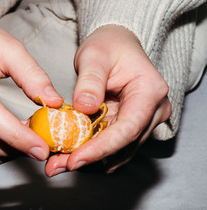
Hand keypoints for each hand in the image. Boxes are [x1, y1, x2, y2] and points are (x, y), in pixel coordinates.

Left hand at [45, 25, 171, 176]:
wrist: (117, 43)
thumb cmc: (109, 45)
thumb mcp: (95, 56)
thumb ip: (90, 81)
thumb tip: (84, 107)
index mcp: (150, 91)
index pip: (128, 128)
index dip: (101, 147)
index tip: (75, 159)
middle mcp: (153, 111)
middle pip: (122, 144)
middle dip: (88, 157)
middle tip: (56, 166)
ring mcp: (143, 121)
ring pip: (116, 149)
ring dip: (87, 158)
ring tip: (56, 163)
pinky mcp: (129, 125)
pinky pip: (110, 144)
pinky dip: (89, 150)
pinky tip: (67, 154)